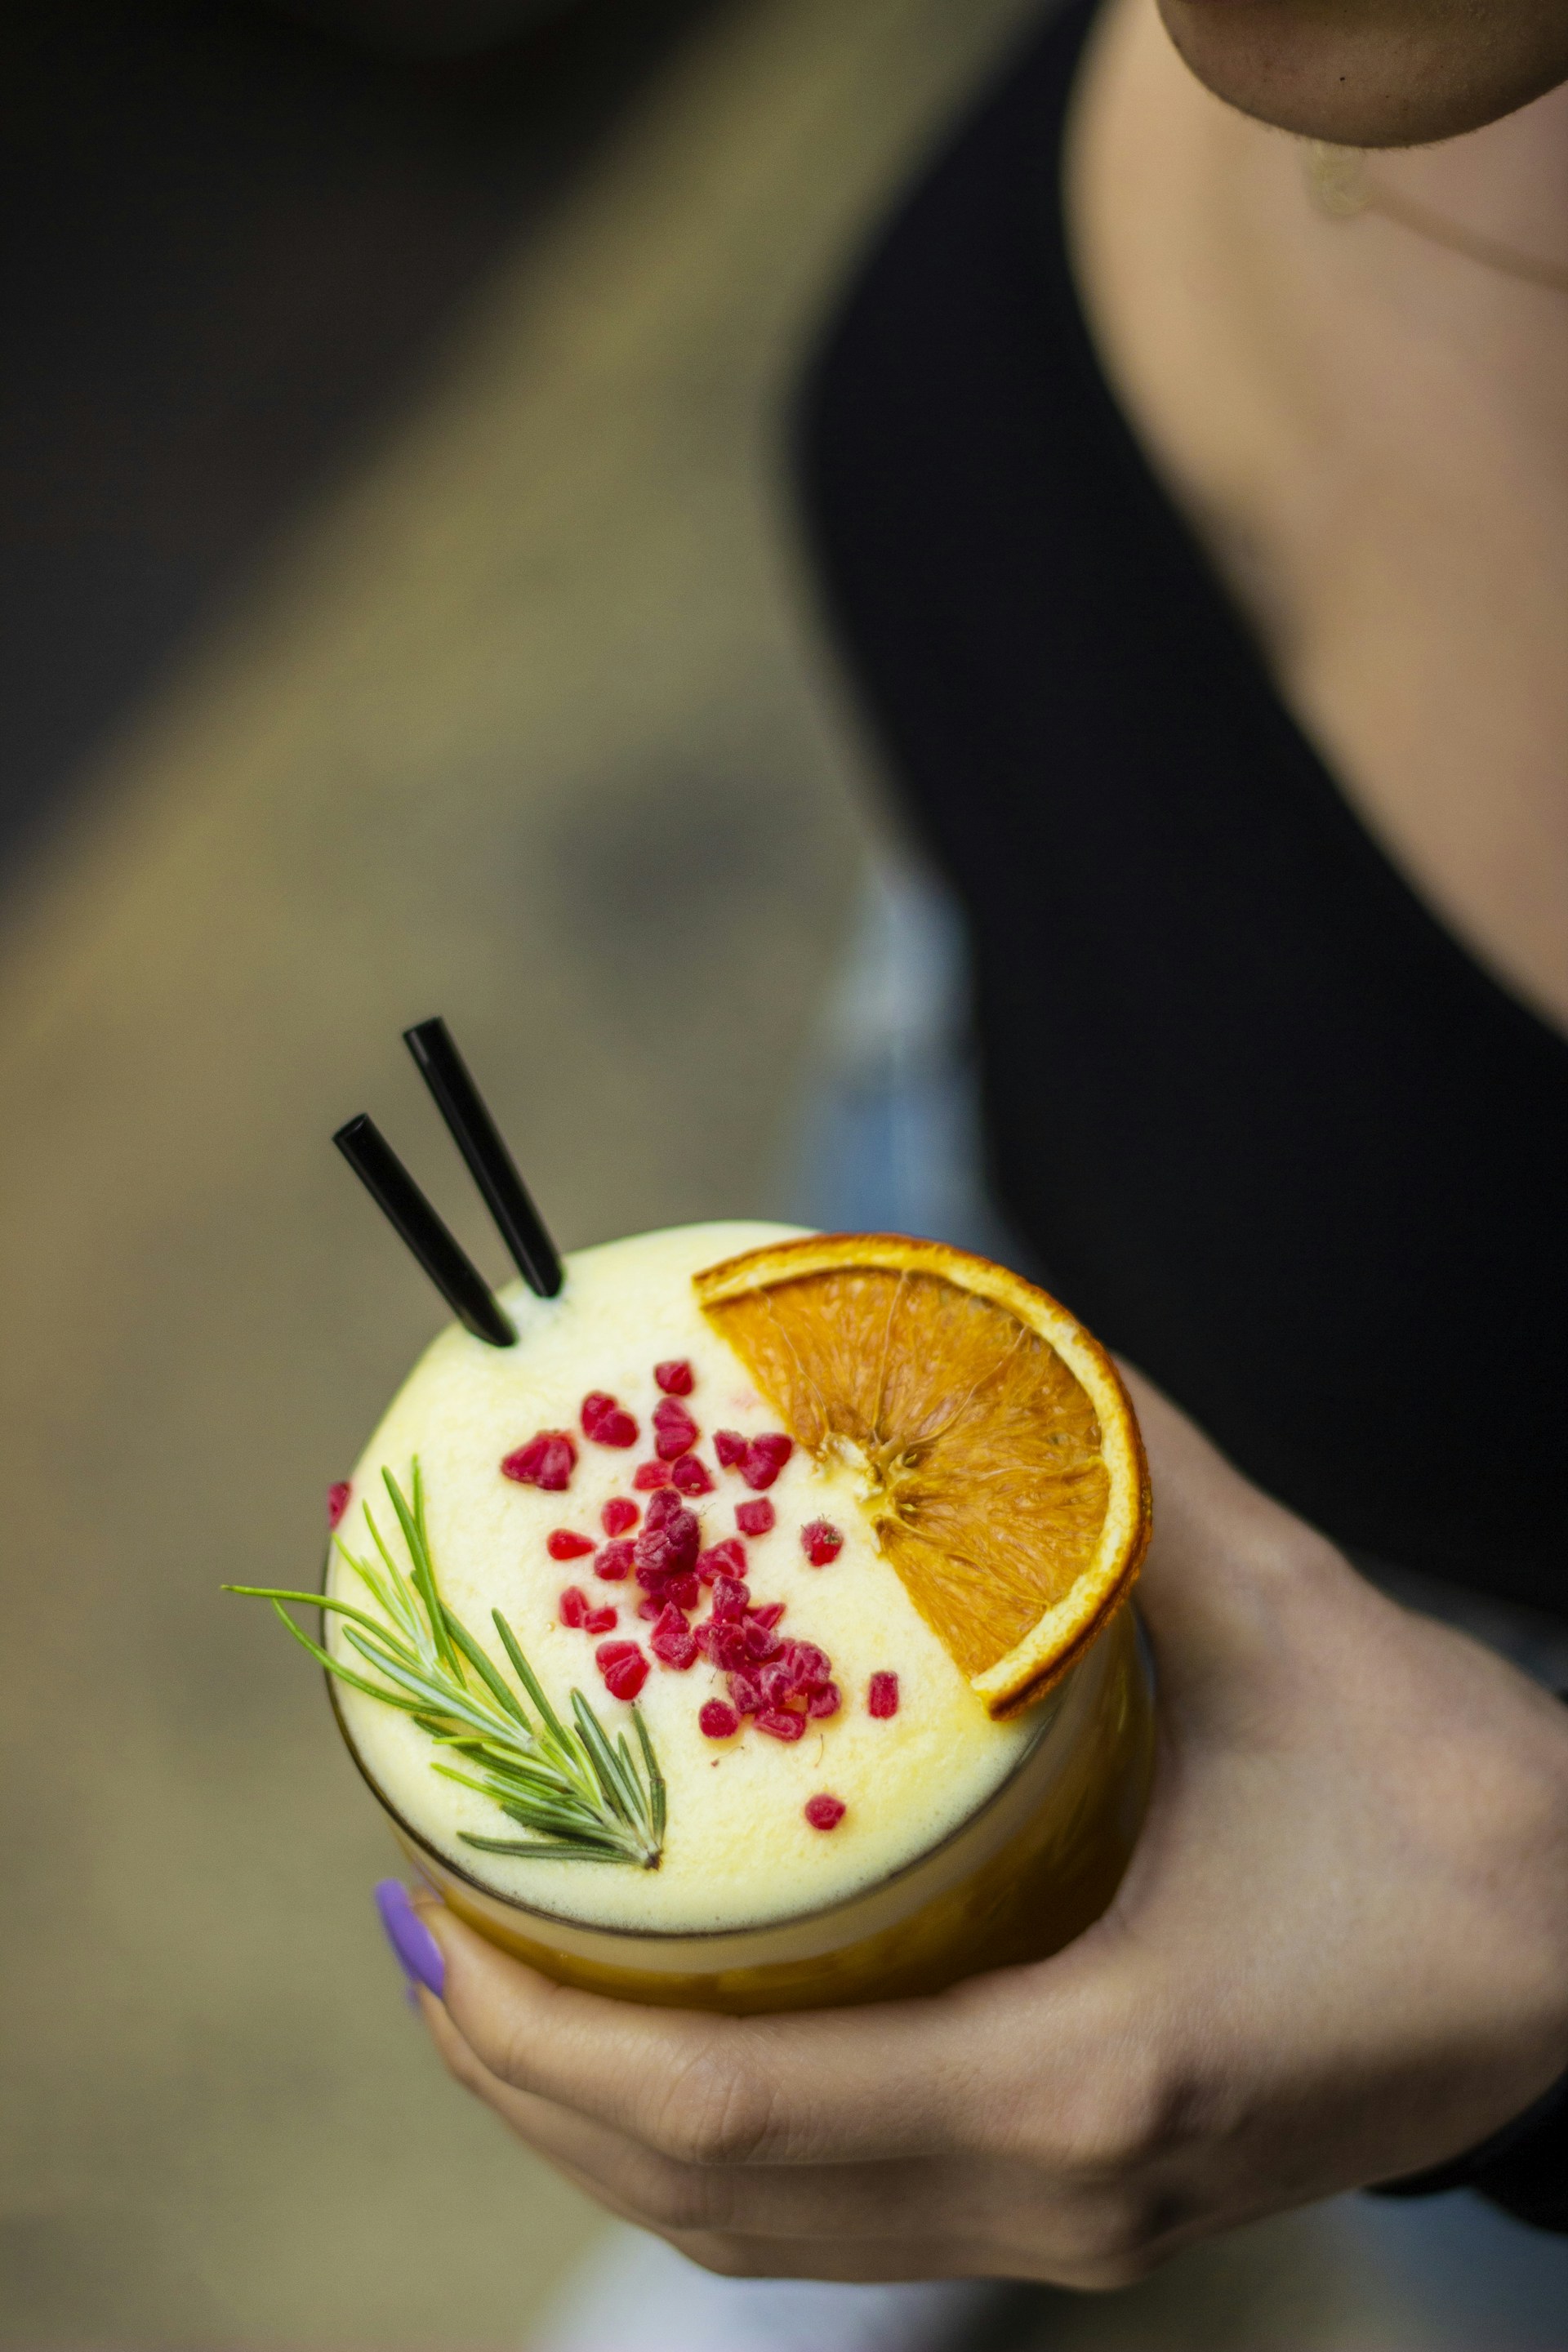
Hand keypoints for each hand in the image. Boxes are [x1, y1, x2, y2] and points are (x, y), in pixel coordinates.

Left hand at [406, 1373, 1567, 2285]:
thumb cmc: (1471, 1819)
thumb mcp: (1308, 1627)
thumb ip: (1141, 1478)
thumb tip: (1008, 1336)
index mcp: (1093, 2065)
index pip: (736, 2111)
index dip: (543, 2029)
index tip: (425, 1901)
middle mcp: (1059, 2188)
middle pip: (705, 2197)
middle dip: (520, 2071)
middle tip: (412, 1911)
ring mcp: (1068, 2225)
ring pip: (755, 2233)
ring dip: (590, 2121)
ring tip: (485, 1974)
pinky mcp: (1084, 2209)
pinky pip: (830, 2217)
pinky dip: (699, 2146)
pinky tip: (651, 2032)